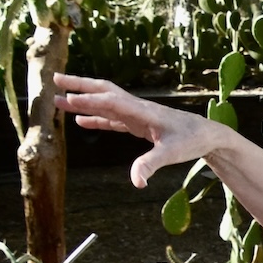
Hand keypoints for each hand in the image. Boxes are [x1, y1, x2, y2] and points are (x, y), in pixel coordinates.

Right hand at [54, 73, 227, 187]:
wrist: (208, 135)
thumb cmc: (192, 140)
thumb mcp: (172, 154)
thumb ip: (151, 164)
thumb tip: (136, 182)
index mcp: (142, 111)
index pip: (110, 101)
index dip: (88, 100)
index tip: (65, 97)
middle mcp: (137, 109)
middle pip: (103, 92)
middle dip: (78, 86)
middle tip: (54, 80)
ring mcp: (136, 115)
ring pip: (105, 103)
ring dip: (82, 101)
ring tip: (58, 100)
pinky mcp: (139, 124)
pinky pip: (112, 118)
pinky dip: (96, 118)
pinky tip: (80, 121)